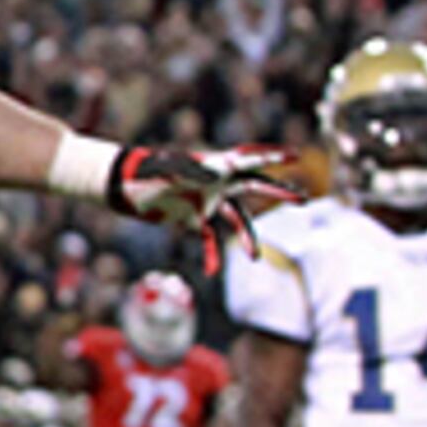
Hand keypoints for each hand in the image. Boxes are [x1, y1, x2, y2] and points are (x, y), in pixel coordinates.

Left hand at [107, 145, 298, 260]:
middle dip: (279, 193)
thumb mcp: (167, 169)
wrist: (123, 184)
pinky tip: (211, 271)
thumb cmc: (145, 171)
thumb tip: (213, 173)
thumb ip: (190, 169)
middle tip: (303, 198)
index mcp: (214, 166)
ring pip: (236, 219)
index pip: (249, 160)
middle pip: (254, 187)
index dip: (272, 156)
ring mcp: (207, 200)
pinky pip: (209, 237)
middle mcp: (216, 183)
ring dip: (246, 237)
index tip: (294, 155)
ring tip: (254, 257)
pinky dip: (210, 254)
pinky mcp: (193, 217)